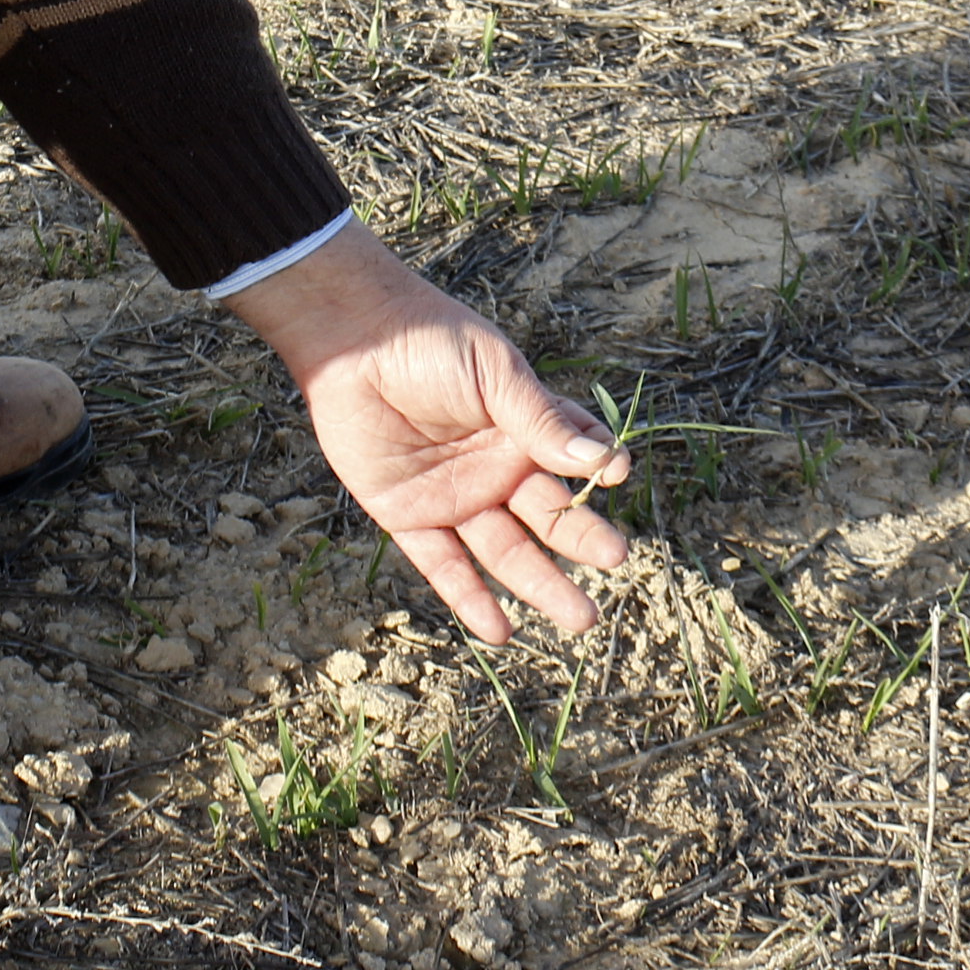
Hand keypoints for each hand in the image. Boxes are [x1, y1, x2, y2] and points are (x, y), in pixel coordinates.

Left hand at [225, 227, 632, 641]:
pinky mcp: (409, 514)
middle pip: (546, 518)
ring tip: (579, 618)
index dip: (597, 471)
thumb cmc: (430, 342)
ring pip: (504, 552)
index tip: (617, 477)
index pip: (573, 462)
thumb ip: (541, 420)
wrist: (352, 339)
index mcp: (522, 430)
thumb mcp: (494, 374)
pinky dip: (468, 598)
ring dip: (539, 585)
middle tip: (616, 562)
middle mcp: (494, 469)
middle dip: (582, 542)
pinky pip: (442, 564)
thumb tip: (604, 461)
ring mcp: (454, 495)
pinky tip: (498, 630)